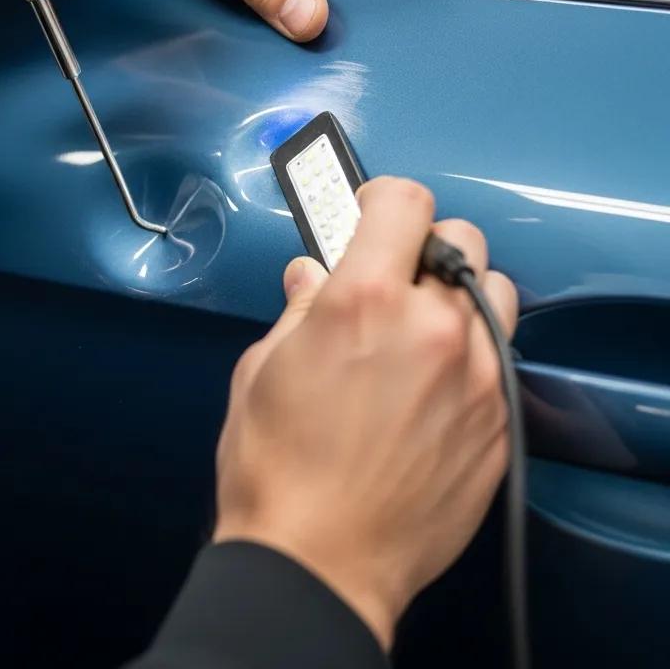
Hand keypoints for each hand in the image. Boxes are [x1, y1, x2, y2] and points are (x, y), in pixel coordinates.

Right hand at [213, 177, 517, 649]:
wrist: (319, 563)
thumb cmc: (277, 468)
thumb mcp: (261, 369)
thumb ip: (297, 309)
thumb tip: (310, 277)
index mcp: (362, 301)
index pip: (403, 201)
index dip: (382, 197)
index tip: (371, 212)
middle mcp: (431, 328)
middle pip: (459, 239)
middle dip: (422, 246)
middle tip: (391, 277)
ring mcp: (476, 377)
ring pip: (495, 294)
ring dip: (460, 294)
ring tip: (424, 326)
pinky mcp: (498, 424)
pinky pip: (499, 360)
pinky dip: (472, 355)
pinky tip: (434, 387)